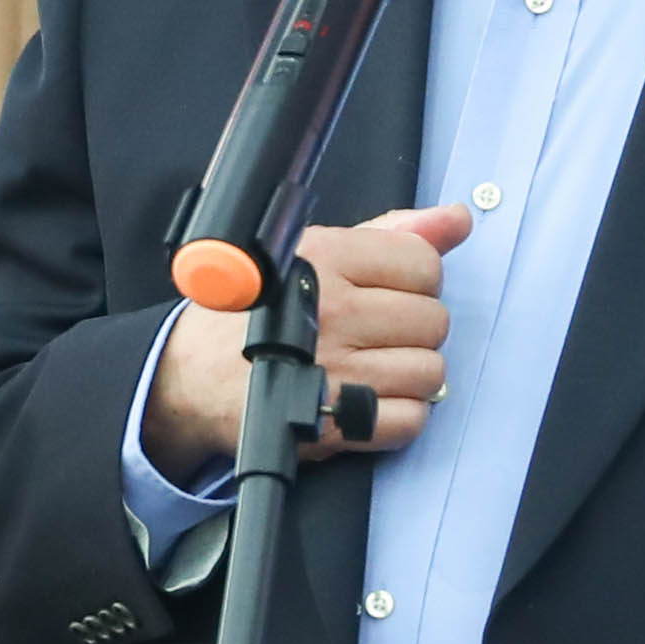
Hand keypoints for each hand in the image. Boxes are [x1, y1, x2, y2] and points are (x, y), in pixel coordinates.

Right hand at [140, 203, 470, 484]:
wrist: (188, 377)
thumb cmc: (252, 313)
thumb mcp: (310, 252)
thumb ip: (389, 233)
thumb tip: (456, 219)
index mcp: (327, 259)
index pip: (425, 265)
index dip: (416, 281)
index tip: (390, 293)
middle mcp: (334, 312)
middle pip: (434, 320)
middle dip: (413, 329)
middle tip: (378, 333)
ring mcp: (335, 370)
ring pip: (431, 372)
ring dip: (411, 375)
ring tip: (376, 368)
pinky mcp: (334, 423)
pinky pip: (410, 421)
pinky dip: (398, 418)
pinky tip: (371, 403)